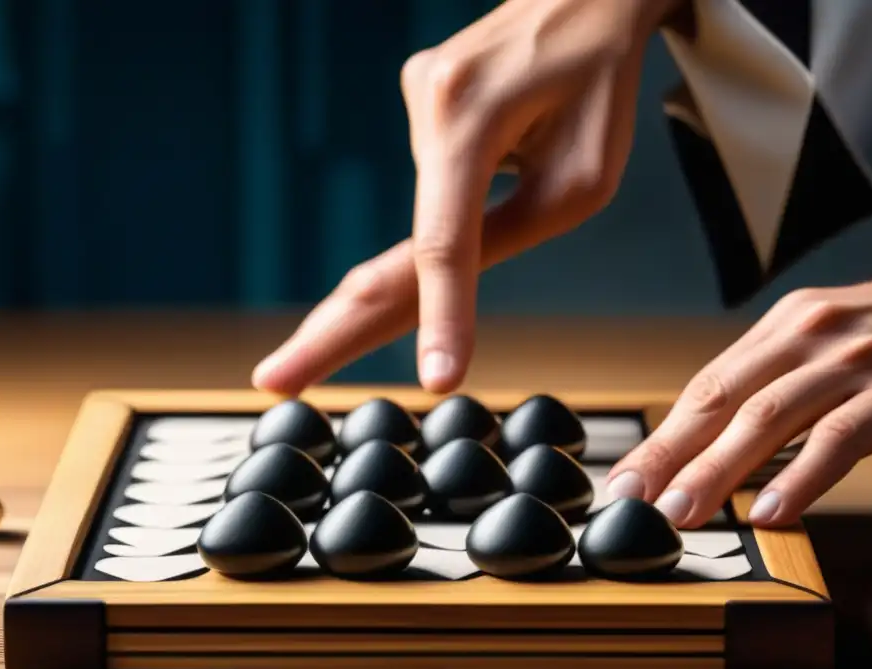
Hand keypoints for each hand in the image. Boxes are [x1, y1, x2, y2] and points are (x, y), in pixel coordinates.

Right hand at [252, 0, 683, 394]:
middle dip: (334, 326)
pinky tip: (513, 137)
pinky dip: (460, 194)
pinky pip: (439, 177)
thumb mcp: (579, 179)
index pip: (445, 244)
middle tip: (273, 378)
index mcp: (469, 117)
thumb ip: (504, 235)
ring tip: (533, 151)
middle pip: (385, 243)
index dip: (442, 316)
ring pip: (435, 207)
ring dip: (468, 221)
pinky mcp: (420, 99)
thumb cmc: (598, 85)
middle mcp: (426, 101)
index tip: (436, 379)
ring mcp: (416, 97)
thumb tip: (436, 286)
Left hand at [606, 270, 871, 528]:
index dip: (663, 437)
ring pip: (767, 420)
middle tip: (633, 499)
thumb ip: (774, 383)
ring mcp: (853, 364)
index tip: (628, 478)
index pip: (707, 387)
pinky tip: (771, 511)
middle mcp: (809, 337)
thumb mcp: (829, 341)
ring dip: (717, 471)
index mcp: (784, 327)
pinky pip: (838, 439)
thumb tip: (714, 444)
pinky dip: (800, 477)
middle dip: (669, 454)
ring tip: (682, 512)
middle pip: (722, 401)